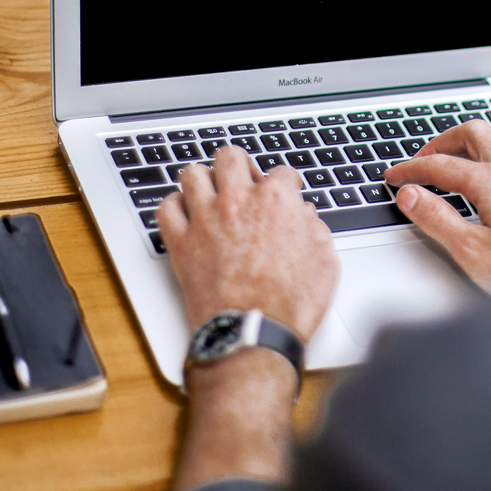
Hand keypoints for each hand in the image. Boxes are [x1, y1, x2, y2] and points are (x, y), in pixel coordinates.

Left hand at [156, 147, 338, 343]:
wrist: (253, 334)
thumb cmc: (290, 304)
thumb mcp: (324, 261)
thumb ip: (315, 229)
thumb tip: (306, 217)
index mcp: (276, 200)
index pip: (281, 172)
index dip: (287, 184)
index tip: (286, 194)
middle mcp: (237, 201)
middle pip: (231, 157)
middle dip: (241, 166)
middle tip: (245, 182)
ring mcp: (205, 219)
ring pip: (193, 174)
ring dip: (204, 181)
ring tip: (212, 194)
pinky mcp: (181, 243)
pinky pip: (166, 208)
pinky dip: (175, 208)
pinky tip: (187, 216)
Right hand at [384, 120, 490, 294]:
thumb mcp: (472, 251)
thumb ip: (437, 219)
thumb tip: (411, 195)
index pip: (439, 164)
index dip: (411, 169)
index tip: (395, 176)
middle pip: (472, 133)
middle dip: (442, 142)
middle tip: (424, 159)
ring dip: (474, 140)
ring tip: (458, 156)